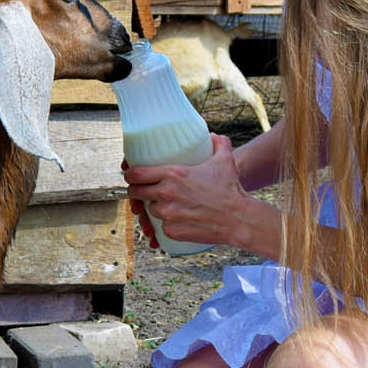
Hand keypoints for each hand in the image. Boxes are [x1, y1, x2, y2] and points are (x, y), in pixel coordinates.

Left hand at [123, 134, 248, 248]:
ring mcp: (167, 214)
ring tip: (165, 205)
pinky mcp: (172, 231)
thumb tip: (212, 135)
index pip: (136, 174)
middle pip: (135, 192)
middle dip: (136, 191)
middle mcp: (165, 194)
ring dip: (154, 207)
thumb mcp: (225, 161)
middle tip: (142, 190)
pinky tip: (176, 219)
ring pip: (150, 210)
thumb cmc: (231, 189)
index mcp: (172, 174)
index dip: (129, 174)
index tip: (130, 175)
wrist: (238, 219)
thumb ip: (218, 143)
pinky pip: (162, 227)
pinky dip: (167, 224)